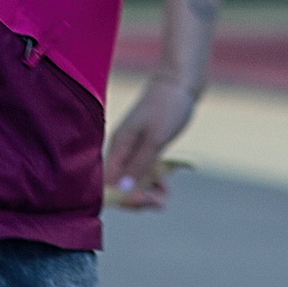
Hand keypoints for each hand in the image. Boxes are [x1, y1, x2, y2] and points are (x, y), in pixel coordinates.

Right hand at [104, 74, 198, 209]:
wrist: (180, 83)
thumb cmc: (167, 107)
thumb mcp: (156, 139)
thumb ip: (139, 164)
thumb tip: (122, 190)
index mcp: (118, 146)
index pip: (108, 182)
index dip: (122, 197)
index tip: (146, 200)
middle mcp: (121, 149)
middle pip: (118, 184)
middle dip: (136, 196)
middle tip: (160, 203)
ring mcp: (132, 148)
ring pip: (132, 179)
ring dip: (147, 191)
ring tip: (165, 196)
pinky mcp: (144, 146)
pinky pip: (143, 171)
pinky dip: (153, 180)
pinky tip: (166, 186)